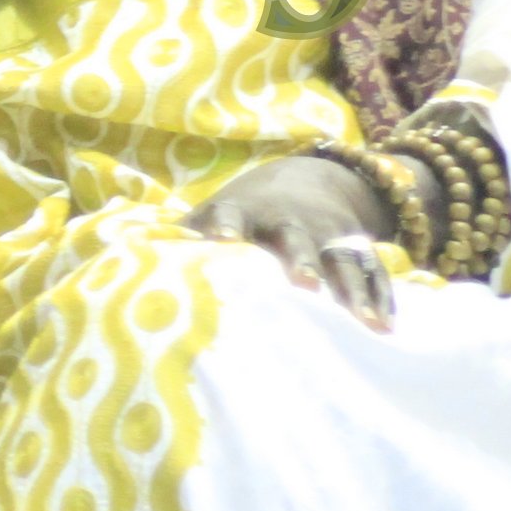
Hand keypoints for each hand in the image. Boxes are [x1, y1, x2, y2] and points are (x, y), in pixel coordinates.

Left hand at [187, 154, 398, 330]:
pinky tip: (386, 326)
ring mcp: (329, 235)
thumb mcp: (210, 215)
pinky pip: (375, 273)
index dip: (226, 227)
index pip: (231, 216)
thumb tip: (124, 257)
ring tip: (363, 323)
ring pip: (344, 260)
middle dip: (302, 259)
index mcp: (245, 212)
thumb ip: (178, 237)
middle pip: (298, 237)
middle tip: (305, 285)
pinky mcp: (358, 250)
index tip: (223, 242)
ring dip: (353, 289)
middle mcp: (291, 221)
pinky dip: (381, 296)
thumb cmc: (241, 215)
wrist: (304, 183)